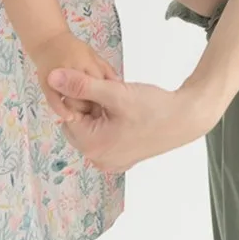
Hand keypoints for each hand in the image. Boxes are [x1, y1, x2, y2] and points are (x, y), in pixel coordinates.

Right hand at [34, 32, 121, 119]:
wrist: (48, 42)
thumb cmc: (73, 50)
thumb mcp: (95, 56)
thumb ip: (107, 72)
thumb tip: (119, 86)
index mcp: (88, 62)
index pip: (101, 85)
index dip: (106, 98)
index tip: (107, 107)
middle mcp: (74, 68)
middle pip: (88, 95)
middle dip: (93, 105)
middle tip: (95, 112)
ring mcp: (59, 76)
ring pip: (72, 100)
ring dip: (78, 109)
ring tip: (82, 113)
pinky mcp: (46, 83)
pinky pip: (54, 101)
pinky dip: (62, 110)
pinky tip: (69, 117)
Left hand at [43, 71, 218, 171]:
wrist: (186, 118)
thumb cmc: (153, 107)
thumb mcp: (116, 93)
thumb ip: (82, 85)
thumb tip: (51, 76)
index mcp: (93, 146)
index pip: (68, 115)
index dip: (80, 96)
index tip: (100, 88)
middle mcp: (98, 160)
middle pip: (78, 125)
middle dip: (88, 107)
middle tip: (112, 96)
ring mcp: (111, 162)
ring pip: (91, 130)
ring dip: (98, 114)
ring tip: (120, 104)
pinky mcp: (122, 159)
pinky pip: (104, 138)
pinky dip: (108, 124)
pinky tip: (126, 114)